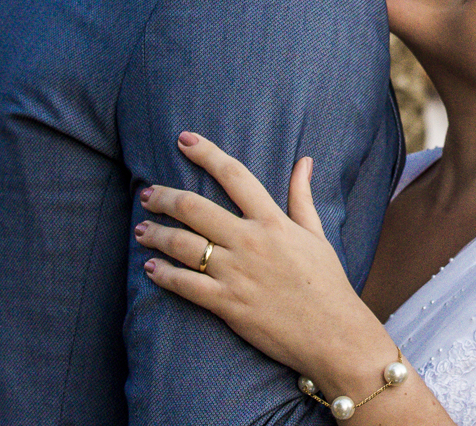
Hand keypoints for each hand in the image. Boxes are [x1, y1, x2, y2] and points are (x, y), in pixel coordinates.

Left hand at [134, 132, 386, 381]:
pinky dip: (163, 274)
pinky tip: (151, 268)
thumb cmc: (327, 283)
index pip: (234, 175)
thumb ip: (302, 197)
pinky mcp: (227, 304)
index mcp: (272, 221)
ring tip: (141, 230)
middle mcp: (250, 241)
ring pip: (182, 244)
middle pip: (194, 207)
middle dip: (164, 197)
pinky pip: (184, 284)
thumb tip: (304, 161)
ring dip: (155, 234)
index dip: (206, 153)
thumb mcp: (316, 234)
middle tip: (147, 194)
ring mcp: (236, 273)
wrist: (334, 335)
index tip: (184, 140)